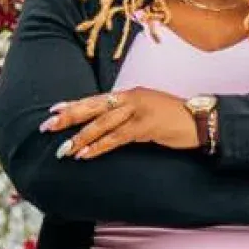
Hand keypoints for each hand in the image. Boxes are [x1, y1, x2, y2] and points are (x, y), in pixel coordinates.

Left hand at [42, 87, 198, 159]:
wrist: (201, 121)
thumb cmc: (174, 118)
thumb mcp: (147, 111)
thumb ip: (128, 115)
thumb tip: (106, 125)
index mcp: (129, 94)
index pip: (96, 98)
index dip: (74, 104)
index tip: (53, 109)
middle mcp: (131, 98)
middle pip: (93, 106)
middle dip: (69, 117)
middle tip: (47, 126)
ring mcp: (139, 110)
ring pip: (102, 123)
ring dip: (81, 137)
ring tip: (63, 150)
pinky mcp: (147, 126)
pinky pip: (117, 137)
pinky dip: (100, 146)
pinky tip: (86, 154)